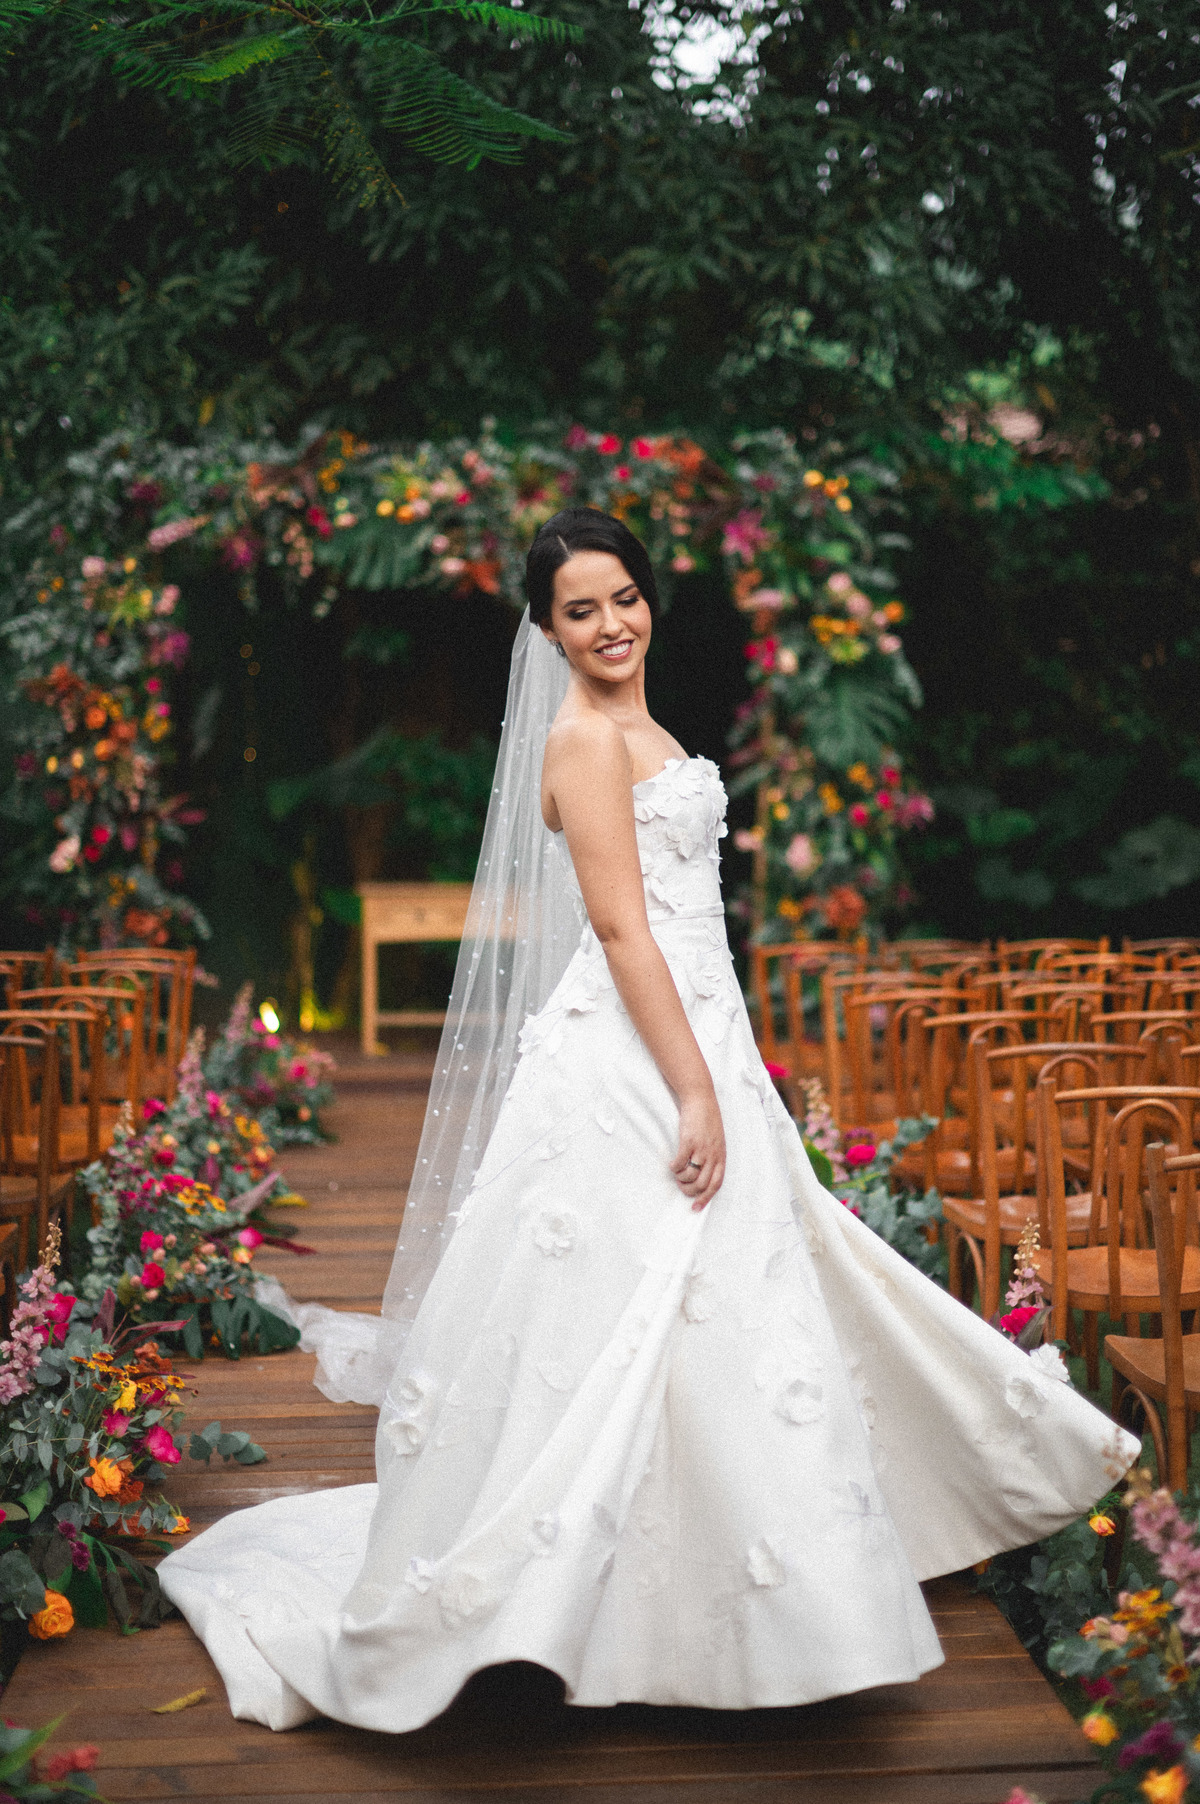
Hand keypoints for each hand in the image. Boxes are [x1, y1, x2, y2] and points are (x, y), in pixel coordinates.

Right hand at [670, 1090, 725, 1211]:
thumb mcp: (716, 1140)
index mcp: (721, 1155)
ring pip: (690, 1176)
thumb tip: (702, 1173)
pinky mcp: (688, 1141)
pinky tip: (672, 1164)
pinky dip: (674, 1167)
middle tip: (681, 1187)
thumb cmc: (707, 1119)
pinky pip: (680, 1162)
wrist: (701, 1098)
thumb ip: (712, 1156)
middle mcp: (713, 1154)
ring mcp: (701, 1148)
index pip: (716, 1183)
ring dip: (681, 1179)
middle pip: (702, 1184)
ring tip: (677, 1174)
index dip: (706, 1198)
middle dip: (690, 1191)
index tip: (696, 1207)